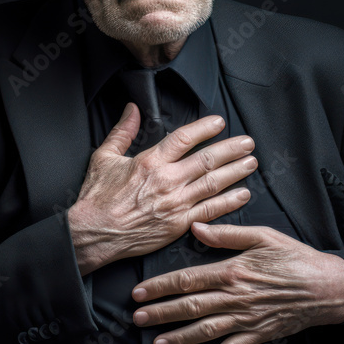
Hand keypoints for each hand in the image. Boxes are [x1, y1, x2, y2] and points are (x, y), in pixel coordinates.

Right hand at [67, 103, 256, 274]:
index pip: (184, 138)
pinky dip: (229, 202)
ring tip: (251, 162)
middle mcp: (167, 181)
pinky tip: (242, 194)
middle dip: (231, 149)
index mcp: (150, 162)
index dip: (204, 128)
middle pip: (207, 160)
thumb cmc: (96, 198)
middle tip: (248, 142)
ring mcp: (175, 204)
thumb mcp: (104, 157)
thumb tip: (131, 109)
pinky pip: (209, 211)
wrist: (92, 234)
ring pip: (213, 184)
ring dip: (235, 172)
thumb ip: (122, 132)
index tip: (220, 122)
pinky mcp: (178, 225)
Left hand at [131, 222, 343, 343]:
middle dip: (160, 314)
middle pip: (190, 308)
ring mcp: (246, 319)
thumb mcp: (263, 236)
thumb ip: (227, 234)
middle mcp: (235, 298)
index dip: (160, 287)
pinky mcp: (258, 334)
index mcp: (232, 271)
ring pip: (205, 331)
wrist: (327, 287)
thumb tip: (195, 227)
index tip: (139, 292)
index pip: (188, 280)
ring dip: (179, 339)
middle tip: (137, 320)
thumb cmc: (295, 257)